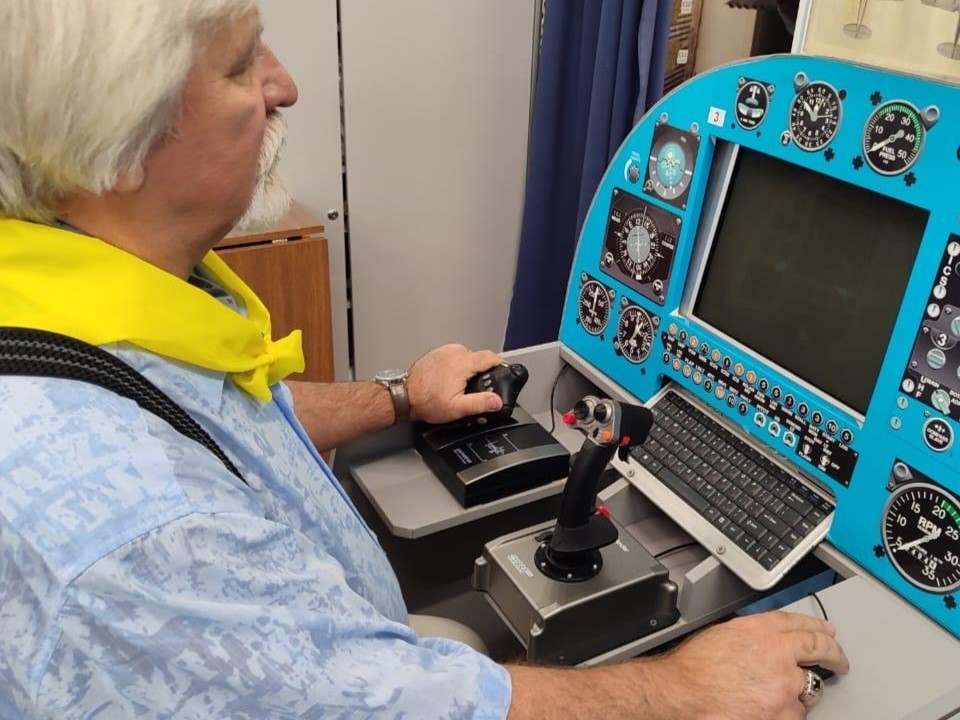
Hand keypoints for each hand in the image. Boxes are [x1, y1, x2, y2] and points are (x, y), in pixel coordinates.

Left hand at [406, 344, 503, 423]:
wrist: (405, 397)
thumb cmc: (426, 401)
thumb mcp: (457, 408)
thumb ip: (480, 403)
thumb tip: (497, 401)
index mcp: (462, 363)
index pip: (490, 356)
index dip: (500, 364)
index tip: (504, 371)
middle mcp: (453, 353)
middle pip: (479, 357)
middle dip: (483, 371)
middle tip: (479, 387)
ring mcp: (444, 351)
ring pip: (466, 356)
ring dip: (469, 368)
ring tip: (462, 385)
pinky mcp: (436, 353)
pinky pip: (454, 357)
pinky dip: (457, 366)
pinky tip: (450, 379)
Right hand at [650, 611, 848, 719]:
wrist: (681, 692)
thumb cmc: (693, 667)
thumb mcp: (723, 634)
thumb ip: (751, 635)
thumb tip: (764, 641)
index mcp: (762, 630)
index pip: (801, 624)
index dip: (818, 628)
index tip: (827, 633)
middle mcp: (778, 654)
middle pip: (819, 650)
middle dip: (834, 655)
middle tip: (839, 661)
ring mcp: (783, 686)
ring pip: (808, 690)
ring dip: (799, 693)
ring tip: (783, 696)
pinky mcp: (782, 713)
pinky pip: (796, 714)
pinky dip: (786, 714)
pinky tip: (772, 711)